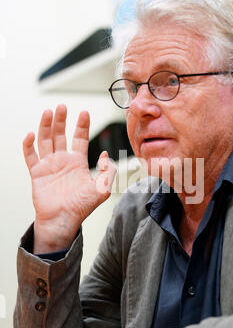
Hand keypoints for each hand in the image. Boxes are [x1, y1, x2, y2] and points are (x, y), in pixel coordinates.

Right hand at [23, 104, 116, 252]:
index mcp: (78, 162)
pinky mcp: (37, 173)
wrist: (63, 221)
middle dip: (61, 120)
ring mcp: (49, 165)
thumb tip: (107, 154)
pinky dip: (29, 145)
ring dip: (45, 126)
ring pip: (45, 140)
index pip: (80, 138)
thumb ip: (108, 172)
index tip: (84, 112)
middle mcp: (63, 160)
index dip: (82, 125)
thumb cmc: (81, 208)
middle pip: (60, 134)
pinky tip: (30, 134)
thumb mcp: (102, 189)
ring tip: (47, 112)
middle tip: (62, 106)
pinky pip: (30, 156)